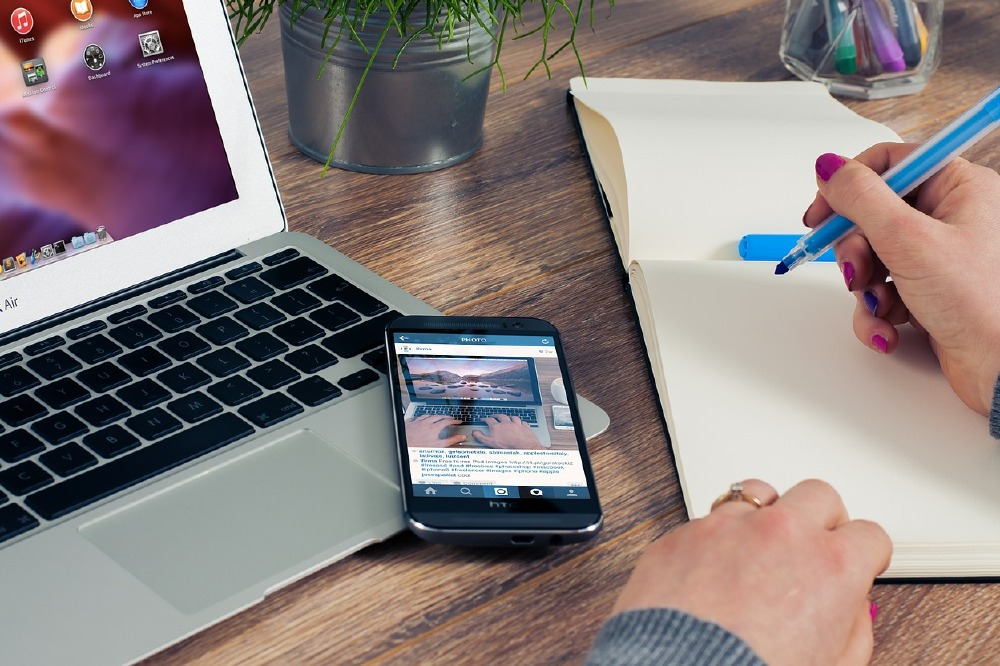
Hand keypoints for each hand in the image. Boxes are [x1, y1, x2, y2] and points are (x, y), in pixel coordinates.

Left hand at [404, 414, 466, 447]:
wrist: (404, 446)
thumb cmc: (420, 447)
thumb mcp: (439, 446)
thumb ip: (451, 440)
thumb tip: (461, 437)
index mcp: (434, 428)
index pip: (447, 421)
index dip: (454, 421)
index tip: (458, 421)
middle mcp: (426, 423)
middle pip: (438, 416)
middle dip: (445, 416)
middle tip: (450, 418)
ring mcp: (417, 422)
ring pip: (427, 415)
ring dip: (433, 416)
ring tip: (436, 417)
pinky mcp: (409, 423)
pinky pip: (416, 418)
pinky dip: (420, 418)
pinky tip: (420, 420)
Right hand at [471, 414, 543, 448]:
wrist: (524, 446)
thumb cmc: (508, 446)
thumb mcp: (490, 442)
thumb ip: (481, 436)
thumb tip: (475, 432)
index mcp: (497, 426)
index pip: (489, 420)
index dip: (485, 419)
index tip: (483, 419)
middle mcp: (507, 423)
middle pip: (500, 416)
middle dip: (496, 415)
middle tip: (493, 416)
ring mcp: (516, 424)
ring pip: (512, 417)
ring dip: (509, 417)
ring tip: (507, 417)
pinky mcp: (524, 427)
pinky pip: (522, 422)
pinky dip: (520, 421)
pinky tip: (520, 422)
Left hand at [611, 479, 890, 665]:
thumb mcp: (834, 665)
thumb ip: (853, 627)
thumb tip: (849, 607)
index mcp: (831, 565)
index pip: (870, 535)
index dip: (865, 554)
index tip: (858, 560)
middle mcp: (782, 533)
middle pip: (819, 495)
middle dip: (821, 520)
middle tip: (811, 548)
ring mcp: (729, 526)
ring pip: (759, 493)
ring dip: (766, 516)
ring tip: (758, 548)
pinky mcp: (684, 532)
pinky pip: (708, 520)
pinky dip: (717, 539)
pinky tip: (712, 569)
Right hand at [804, 144, 999, 415]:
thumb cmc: (983, 304)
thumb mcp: (909, 240)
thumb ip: (861, 198)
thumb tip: (830, 167)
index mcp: (959, 188)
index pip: (887, 165)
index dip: (847, 187)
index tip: (820, 213)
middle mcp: (951, 218)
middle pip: (872, 216)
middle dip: (855, 252)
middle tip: (856, 271)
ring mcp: (939, 258)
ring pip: (872, 259)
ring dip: (865, 288)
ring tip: (880, 305)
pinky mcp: (929, 293)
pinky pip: (882, 292)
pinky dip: (876, 313)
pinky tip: (889, 328)